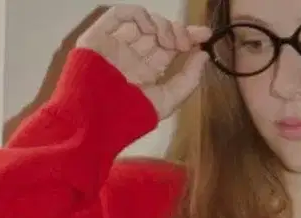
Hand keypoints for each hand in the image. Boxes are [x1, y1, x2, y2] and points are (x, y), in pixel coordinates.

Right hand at [77, 5, 211, 119]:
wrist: (95, 119)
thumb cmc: (128, 116)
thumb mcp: (166, 102)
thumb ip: (187, 80)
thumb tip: (204, 55)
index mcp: (145, 73)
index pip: (169, 48)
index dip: (187, 38)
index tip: (205, 35)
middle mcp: (131, 57)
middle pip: (159, 33)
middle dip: (178, 32)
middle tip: (187, 42)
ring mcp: (116, 44)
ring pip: (143, 21)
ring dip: (162, 26)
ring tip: (170, 42)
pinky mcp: (100, 35)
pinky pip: (120, 15)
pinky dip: (140, 16)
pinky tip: (151, 30)